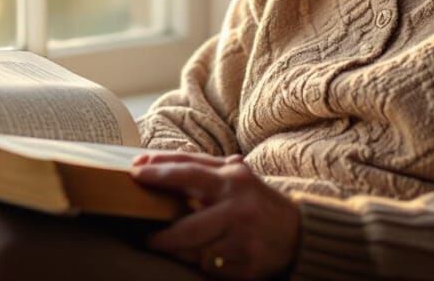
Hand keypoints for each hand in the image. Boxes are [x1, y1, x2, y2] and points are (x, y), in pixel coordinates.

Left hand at [129, 150, 300, 279]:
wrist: (298, 233)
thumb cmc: (255, 201)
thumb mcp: (234, 176)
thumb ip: (199, 168)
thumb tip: (150, 163)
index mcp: (233, 179)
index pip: (188, 172)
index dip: (159, 172)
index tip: (135, 173)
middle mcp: (238, 208)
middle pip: (186, 228)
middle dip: (162, 236)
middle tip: (148, 236)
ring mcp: (244, 239)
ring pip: (195, 253)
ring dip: (180, 252)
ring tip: (173, 248)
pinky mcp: (247, 266)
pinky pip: (211, 269)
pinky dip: (202, 264)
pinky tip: (206, 257)